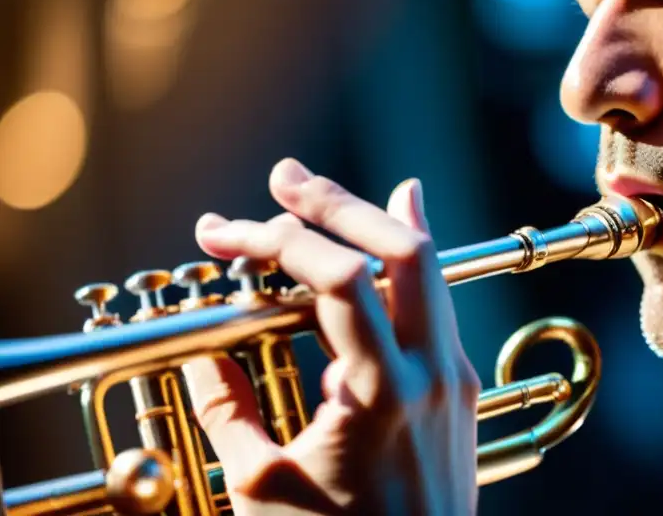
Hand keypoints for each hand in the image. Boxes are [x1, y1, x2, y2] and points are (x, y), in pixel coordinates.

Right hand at [184, 158, 480, 515]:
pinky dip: (403, 262)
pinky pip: (436, 304)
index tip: (224, 235)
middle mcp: (434, 372)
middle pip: (404, 249)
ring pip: (429, 269)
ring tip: (320, 196)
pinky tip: (387, 230)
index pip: (339, 280)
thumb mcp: (263, 490)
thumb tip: (204, 350)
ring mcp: (455, 377)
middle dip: (340, 202)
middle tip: (284, 177)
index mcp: (383, 394)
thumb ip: (230, 410)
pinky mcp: (458, 389)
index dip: (277, 242)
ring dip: (372, 222)